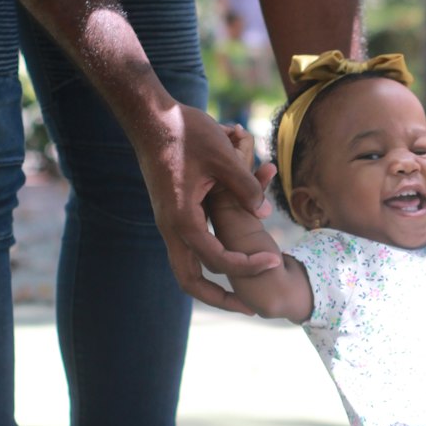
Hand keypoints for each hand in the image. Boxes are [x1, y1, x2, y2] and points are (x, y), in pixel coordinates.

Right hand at [134, 104, 280, 313]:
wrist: (150, 118)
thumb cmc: (186, 132)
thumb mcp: (224, 156)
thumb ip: (246, 186)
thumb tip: (263, 211)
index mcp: (183, 219)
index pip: (219, 259)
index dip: (250, 266)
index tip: (275, 259)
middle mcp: (171, 227)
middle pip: (190, 281)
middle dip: (220, 298)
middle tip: (250, 308)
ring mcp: (169, 222)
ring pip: (186, 267)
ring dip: (212, 282)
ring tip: (241, 292)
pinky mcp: (171, 213)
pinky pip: (188, 248)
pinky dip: (208, 258)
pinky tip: (230, 255)